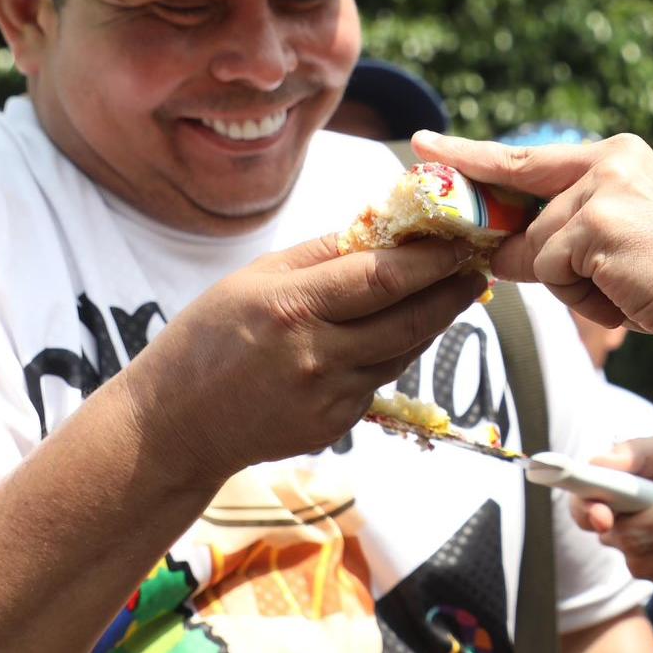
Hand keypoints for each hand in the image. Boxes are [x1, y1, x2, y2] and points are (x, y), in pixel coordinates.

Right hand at [118, 234, 488, 485]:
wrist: (175, 424)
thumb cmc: (208, 338)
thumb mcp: (255, 278)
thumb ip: (321, 254)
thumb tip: (383, 227)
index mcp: (293, 307)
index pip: (384, 277)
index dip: (432, 259)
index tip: (462, 240)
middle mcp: (316, 355)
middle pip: (409, 321)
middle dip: (451, 292)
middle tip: (477, 269)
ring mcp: (328, 397)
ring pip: (403, 353)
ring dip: (432, 323)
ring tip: (450, 293)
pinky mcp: (335, 425)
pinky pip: (380, 380)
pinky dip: (395, 354)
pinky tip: (398, 333)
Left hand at [411, 131, 652, 345]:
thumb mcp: (616, 245)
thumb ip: (562, 234)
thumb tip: (497, 251)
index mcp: (617, 156)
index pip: (527, 160)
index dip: (472, 157)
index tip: (427, 145)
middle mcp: (608, 160)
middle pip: (526, 213)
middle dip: (527, 250)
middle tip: (573, 268)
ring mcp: (600, 189)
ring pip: (536, 250)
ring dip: (572, 285)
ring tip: (626, 288)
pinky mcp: (594, 223)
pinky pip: (550, 271)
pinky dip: (581, 297)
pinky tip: (625, 294)